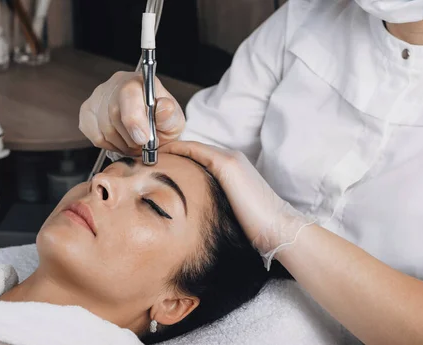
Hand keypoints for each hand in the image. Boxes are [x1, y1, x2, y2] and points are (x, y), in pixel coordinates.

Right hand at [79, 71, 185, 155]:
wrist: (151, 128)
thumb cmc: (162, 122)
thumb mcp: (173, 120)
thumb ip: (169, 115)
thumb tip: (164, 107)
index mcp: (140, 80)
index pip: (129, 94)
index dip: (134, 119)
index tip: (143, 139)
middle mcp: (116, 83)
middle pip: (114, 113)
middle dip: (131, 138)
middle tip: (142, 145)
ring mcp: (99, 96)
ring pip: (104, 127)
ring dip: (121, 144)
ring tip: (134, 144)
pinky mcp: (87, 111)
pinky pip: (94, 135)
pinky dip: (109, 145)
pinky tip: (121, 142)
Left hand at [160, 141, 314, 268]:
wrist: (277, 228)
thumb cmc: (255, 228)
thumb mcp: (229, 212)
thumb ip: (213, 206)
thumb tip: (194, 218)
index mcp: (232, 169)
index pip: (198, 158)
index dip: (177, 160)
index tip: (155, 167)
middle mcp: (231, 158)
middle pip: (193, 150)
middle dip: (170, 153)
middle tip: (144, 157)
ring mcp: (230, 159)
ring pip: (192, 148)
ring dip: (170, 149)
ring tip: (146, 154)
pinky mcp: (227, 164)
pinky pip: (194, 151)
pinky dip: (176, 150)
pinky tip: (158, 155)